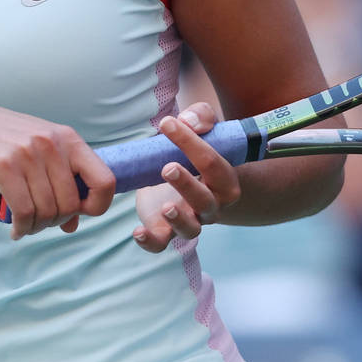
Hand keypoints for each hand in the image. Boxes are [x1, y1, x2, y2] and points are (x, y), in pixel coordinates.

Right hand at [0, 101, 114, 239]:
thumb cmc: (0, 140)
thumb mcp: (37, 152)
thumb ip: (59, 183)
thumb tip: (72, 224)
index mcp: (68, 138)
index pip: (105, 181)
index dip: (97, 206)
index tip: (78, 212)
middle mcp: (52, 144)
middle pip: (71, 204)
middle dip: (56, 221)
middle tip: (40, 222)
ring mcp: (28, 154)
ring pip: (48, 211)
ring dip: (37, 228)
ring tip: (26, 226)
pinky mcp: (3, 167)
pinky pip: (24, 212)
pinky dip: (22, 229)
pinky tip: (16, 230)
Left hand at [131, 103, 240, 252]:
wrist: (190, 177)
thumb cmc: (197, 150)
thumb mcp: (203, 127)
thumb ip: (201, 117)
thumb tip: (188, 120)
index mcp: (224, 179)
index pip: (212, 163)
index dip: (191, 143)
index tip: (167, 124)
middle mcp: (212, 204)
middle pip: (205, 200)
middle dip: (187, 184)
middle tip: (167, 167)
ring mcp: (190, 220)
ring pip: (191, 229)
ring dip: (178, 219)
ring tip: (165, 207)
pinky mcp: (166, 229)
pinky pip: (161, 244)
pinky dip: (150, 242)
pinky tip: (138, 232)